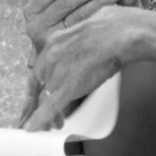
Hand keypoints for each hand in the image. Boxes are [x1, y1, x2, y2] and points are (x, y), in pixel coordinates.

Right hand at [23, 0, 119, 52]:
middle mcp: (36, 27)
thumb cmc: (58, 26)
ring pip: (76, 18)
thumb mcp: (53, 8)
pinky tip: (113, 12)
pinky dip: (99, 19)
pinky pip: (85, 32)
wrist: (55, 60)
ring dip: (98, 3)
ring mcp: (49, 41)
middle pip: (64, 3)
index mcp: (32, 11)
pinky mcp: (65, 52)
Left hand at [24, 7, 142, 131]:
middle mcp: (51, 56)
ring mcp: (58, 71)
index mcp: (55, 40)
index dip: (43, 82)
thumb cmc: (115, 27)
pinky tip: (32, 128)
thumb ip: (80, 43)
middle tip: (48, 114)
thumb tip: (85, 50)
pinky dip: (39, 119)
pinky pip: (50, 106)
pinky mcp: (68, 86)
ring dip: (49, 113)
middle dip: (44, 100)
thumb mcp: (88, 30)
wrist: (122, 33)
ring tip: (52, 126)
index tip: (41, 92)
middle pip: (42, 84)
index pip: (41, 66)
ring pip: (46, 97)